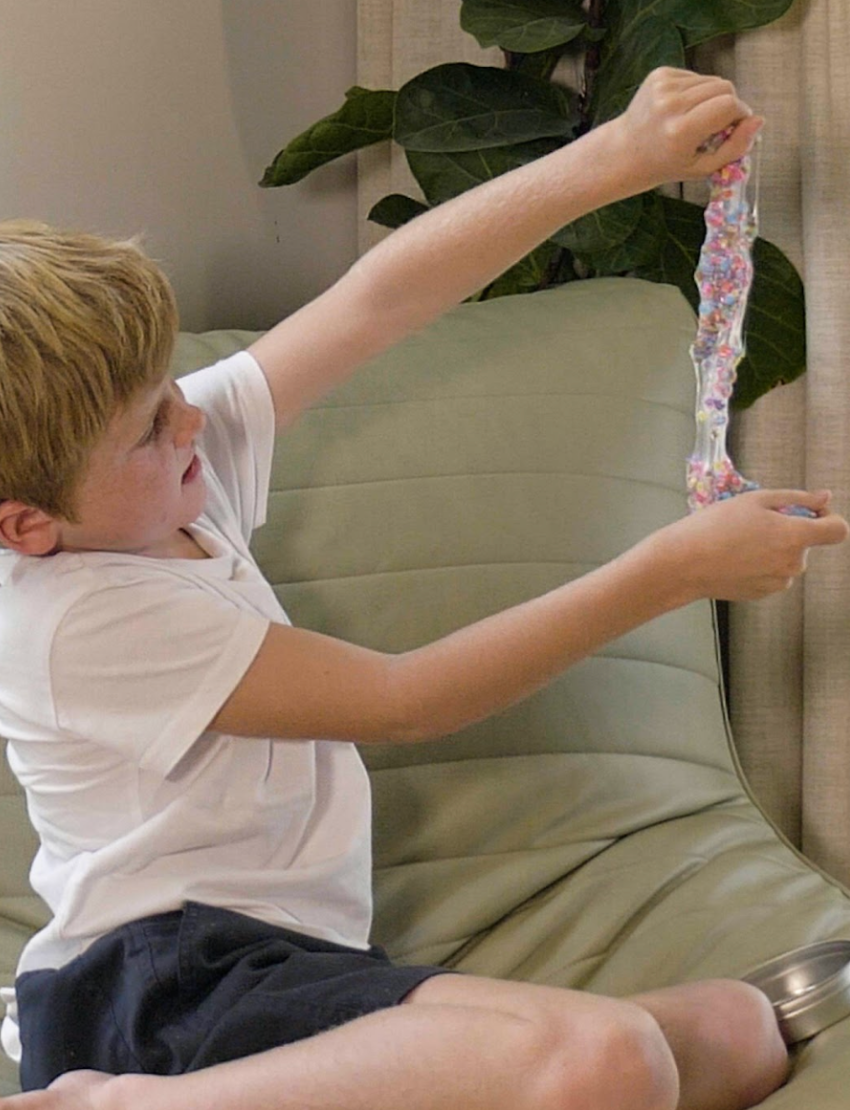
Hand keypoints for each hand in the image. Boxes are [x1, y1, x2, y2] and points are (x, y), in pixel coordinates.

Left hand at [611, 67, 763, 191]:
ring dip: (712, 97)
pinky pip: (694, 76)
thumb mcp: (702, 168)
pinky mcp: (658, 74)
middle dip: (728, 105)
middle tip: (715, 126)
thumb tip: (758, 121)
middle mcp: (670, 104)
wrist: (624, 152)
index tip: (735, 127)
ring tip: (695, 119)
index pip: (728, 105)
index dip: (739, 114)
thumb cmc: (664, 165)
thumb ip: (735, 148)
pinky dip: (696, 91)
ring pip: (710, 80)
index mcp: (680, 130)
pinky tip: (682, 109)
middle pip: (723, 87)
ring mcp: (662, 86)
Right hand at [654, 489, 848, 602]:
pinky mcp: (762, 594)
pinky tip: (734, 557)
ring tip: (740, 540)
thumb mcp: (755, 500)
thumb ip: (797, 497)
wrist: (683, 563)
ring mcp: (778, 582)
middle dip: (789, 530)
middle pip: (806, 543)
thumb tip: (824, 497)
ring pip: (787, 559)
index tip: (810, 511)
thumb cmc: (715, 526)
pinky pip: (771, 574)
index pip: (838, 530)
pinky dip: (760, 563)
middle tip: (755, 521)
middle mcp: (793, 564)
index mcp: (795, 537)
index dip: (829, 517)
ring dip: (774, 548)